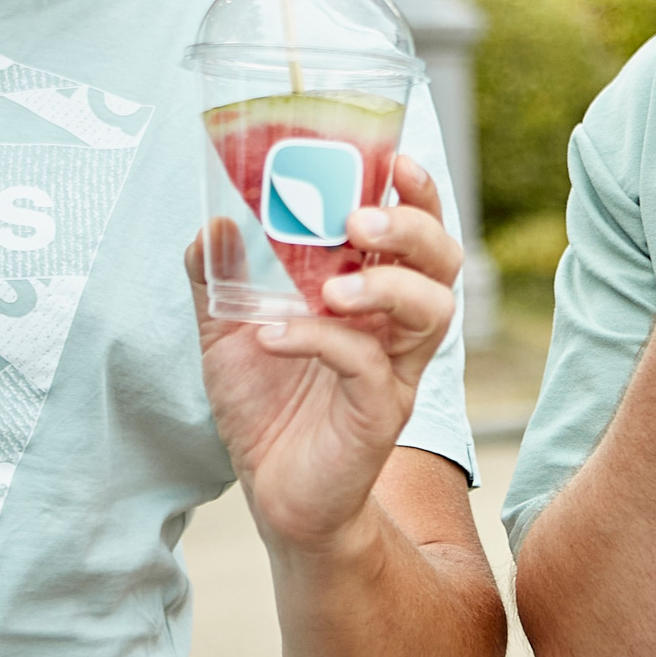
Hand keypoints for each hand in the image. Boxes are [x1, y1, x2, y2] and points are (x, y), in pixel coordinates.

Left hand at [190, 155, 462, 550]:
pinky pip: (366, 365)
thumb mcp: (229, 333)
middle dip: (412, 230)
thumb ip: (219, 278)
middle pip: (443, 261)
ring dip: (385, 285)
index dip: (419, 193)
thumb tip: (212, 223)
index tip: (394, 160)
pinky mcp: (379, 413)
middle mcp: (396, 327)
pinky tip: (277, 336)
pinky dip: (321, 340)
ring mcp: (394, 370)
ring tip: (332, 285)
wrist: (273, 495)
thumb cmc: (267, 409)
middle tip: (360, 221)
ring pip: (431, 312)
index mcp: (374, 295)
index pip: (418, 231)